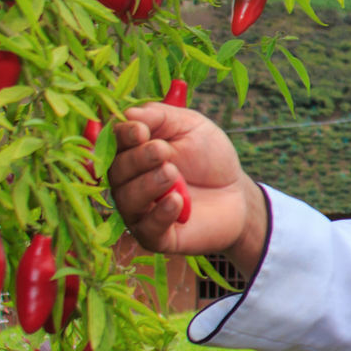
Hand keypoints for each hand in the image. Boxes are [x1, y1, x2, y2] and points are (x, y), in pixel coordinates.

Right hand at [108, 103, 268, 273]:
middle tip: (162, 152)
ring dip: (147, 185)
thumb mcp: (190, 126)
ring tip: (172, 174)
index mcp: (132, 152)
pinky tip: (176, 201)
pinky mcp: (157, 236)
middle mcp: (128, 183)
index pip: (113, 144)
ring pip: (127, 201)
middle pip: (116, 172)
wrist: (238, 192)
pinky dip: (160, 214)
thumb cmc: (209, 156)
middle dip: (137, 160)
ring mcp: (140, 211)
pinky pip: (147, 229)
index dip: (122, 137)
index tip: (140, 131)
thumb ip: (159, 117)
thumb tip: (127, 114)